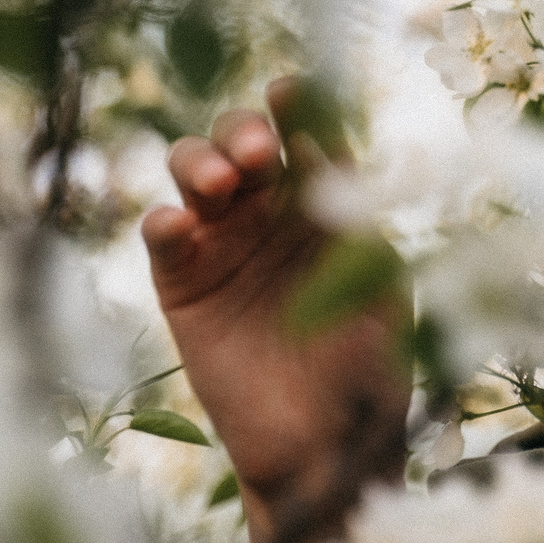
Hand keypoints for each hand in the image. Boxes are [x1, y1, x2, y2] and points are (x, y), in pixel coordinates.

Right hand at [143, 80, 425, 542]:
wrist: (324, 452)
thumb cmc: (370, 371)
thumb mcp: (380, 287)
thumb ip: (361, 222)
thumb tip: (352, 153)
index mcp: (328, 206)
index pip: (310, 137)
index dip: (298, 107)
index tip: (294, 90)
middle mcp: (272, 214)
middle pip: (244, 142)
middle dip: (244, 132)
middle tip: (260, 156)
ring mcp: (224, 244)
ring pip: (196, 172)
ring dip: (200, 161)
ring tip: (221, 185)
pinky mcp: (182, 284)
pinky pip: (164, 235)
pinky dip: (164, 219)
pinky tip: (179, 224)